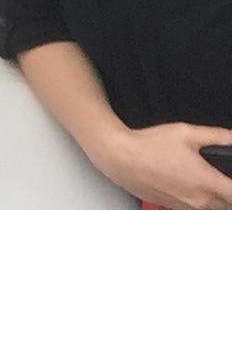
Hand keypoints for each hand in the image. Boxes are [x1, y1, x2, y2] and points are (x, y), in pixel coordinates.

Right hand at [96, 122, 231, 208]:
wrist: (121, 157)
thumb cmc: (150, 145)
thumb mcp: (186, 132)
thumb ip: (217, 136)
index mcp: (207, 182)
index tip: (230, 181)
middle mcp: (198, 200)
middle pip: (227, 206)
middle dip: (226, 194)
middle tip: (217, 178)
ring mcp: (184, 207)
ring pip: (210, 210)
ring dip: (212, 200)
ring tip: (198, 180)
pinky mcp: (171, 207)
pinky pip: (191, 210)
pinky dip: (194, 201)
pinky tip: (183, 184)